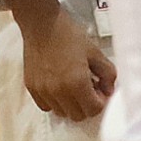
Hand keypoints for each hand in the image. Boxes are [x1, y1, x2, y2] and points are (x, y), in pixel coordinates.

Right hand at [18, 0, 115, 120]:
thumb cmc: (70, 35)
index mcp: (76, 83)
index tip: (101, 90)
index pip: (93, 110)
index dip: (101, 102)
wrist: (42, 25)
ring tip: (75, 85)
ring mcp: (42, 91)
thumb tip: (109, 91)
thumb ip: (107, 74)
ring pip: (61, 112)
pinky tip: (61, 85)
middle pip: (77, 115)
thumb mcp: (96, 52)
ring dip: (71, 104)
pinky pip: (46, 106)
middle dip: (87, 105)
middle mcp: (57, 91)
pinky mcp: (31, 88)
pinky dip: (56, 101)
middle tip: (90, 87)